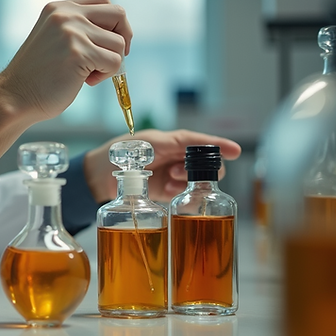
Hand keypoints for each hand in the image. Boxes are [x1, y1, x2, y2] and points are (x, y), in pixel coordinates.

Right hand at [0, 0, 132, 161]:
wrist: (15, 96)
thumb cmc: (37, 75)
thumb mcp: (55, 38)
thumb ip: (78, 27)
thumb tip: (118, 32)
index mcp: (59, 8)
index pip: (103, 0)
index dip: (113, 22)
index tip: (107, 42)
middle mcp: (66, 14)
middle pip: (118, 14)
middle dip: (123, 37)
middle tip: (109, 58)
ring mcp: (72, 32)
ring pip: (119, 43)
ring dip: (110, 63)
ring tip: (87, 74)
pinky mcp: (79, 53)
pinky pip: (115, 62)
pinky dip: (106, 75)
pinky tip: (85, 81)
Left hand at [83, 129, 241, 203]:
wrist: (100, 175)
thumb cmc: (119, 153)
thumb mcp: (142, 145)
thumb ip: (163, 145)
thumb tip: (182, 144)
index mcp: (171, 141)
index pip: (200, 142)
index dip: (219, 145)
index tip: (236, 150)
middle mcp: (176, 158)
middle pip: (206, 164)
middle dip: (201, 169)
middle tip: (179, 172)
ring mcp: (173, 176)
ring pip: (198, 180)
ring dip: (190, 182)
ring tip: (172, 181)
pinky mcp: (168, 192)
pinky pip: (185, 194)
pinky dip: (183, 194)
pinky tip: (171, 192)